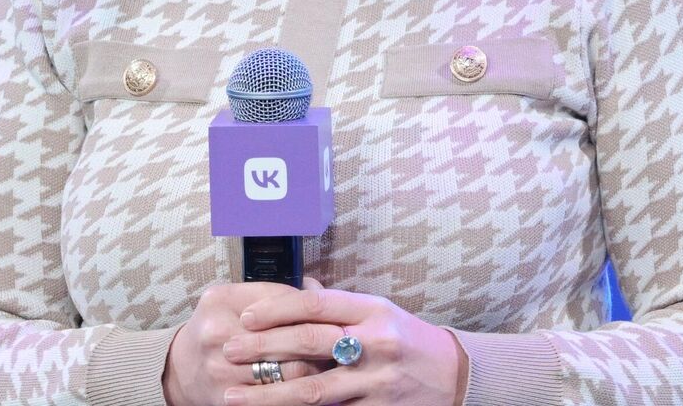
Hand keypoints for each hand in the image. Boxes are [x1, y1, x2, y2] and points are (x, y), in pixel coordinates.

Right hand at [163, 279, 333, 405]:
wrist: (181, 369)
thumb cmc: (220, 329)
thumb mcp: (236, 300)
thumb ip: (275, 293)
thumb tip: (318, 287)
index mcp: (221, 300)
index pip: (284, 301)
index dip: (315, 312)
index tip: (340, 318)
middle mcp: (218, 333)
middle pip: (290, 338)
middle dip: (323, 343)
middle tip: (346, 345)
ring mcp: (220, 369)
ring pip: (290, 373)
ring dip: (317, 371)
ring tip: (333, 367)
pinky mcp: (228, 399)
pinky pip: (277, 398)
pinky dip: (299, 394)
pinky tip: (313, 389)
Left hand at [221, 285, 466, 405]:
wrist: (454, 376)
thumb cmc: (408, 339)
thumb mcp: (379, 311)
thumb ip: (338, 306)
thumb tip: (295, 288)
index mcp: (371, 311)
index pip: (315, 304)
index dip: (276, 309)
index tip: (246, 317)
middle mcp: (374, 343)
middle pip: (308, 343)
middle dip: (262, 347)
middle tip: (228, 351)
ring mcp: (376, 382)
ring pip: (313, 390)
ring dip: (268, 395)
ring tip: (235, 397)